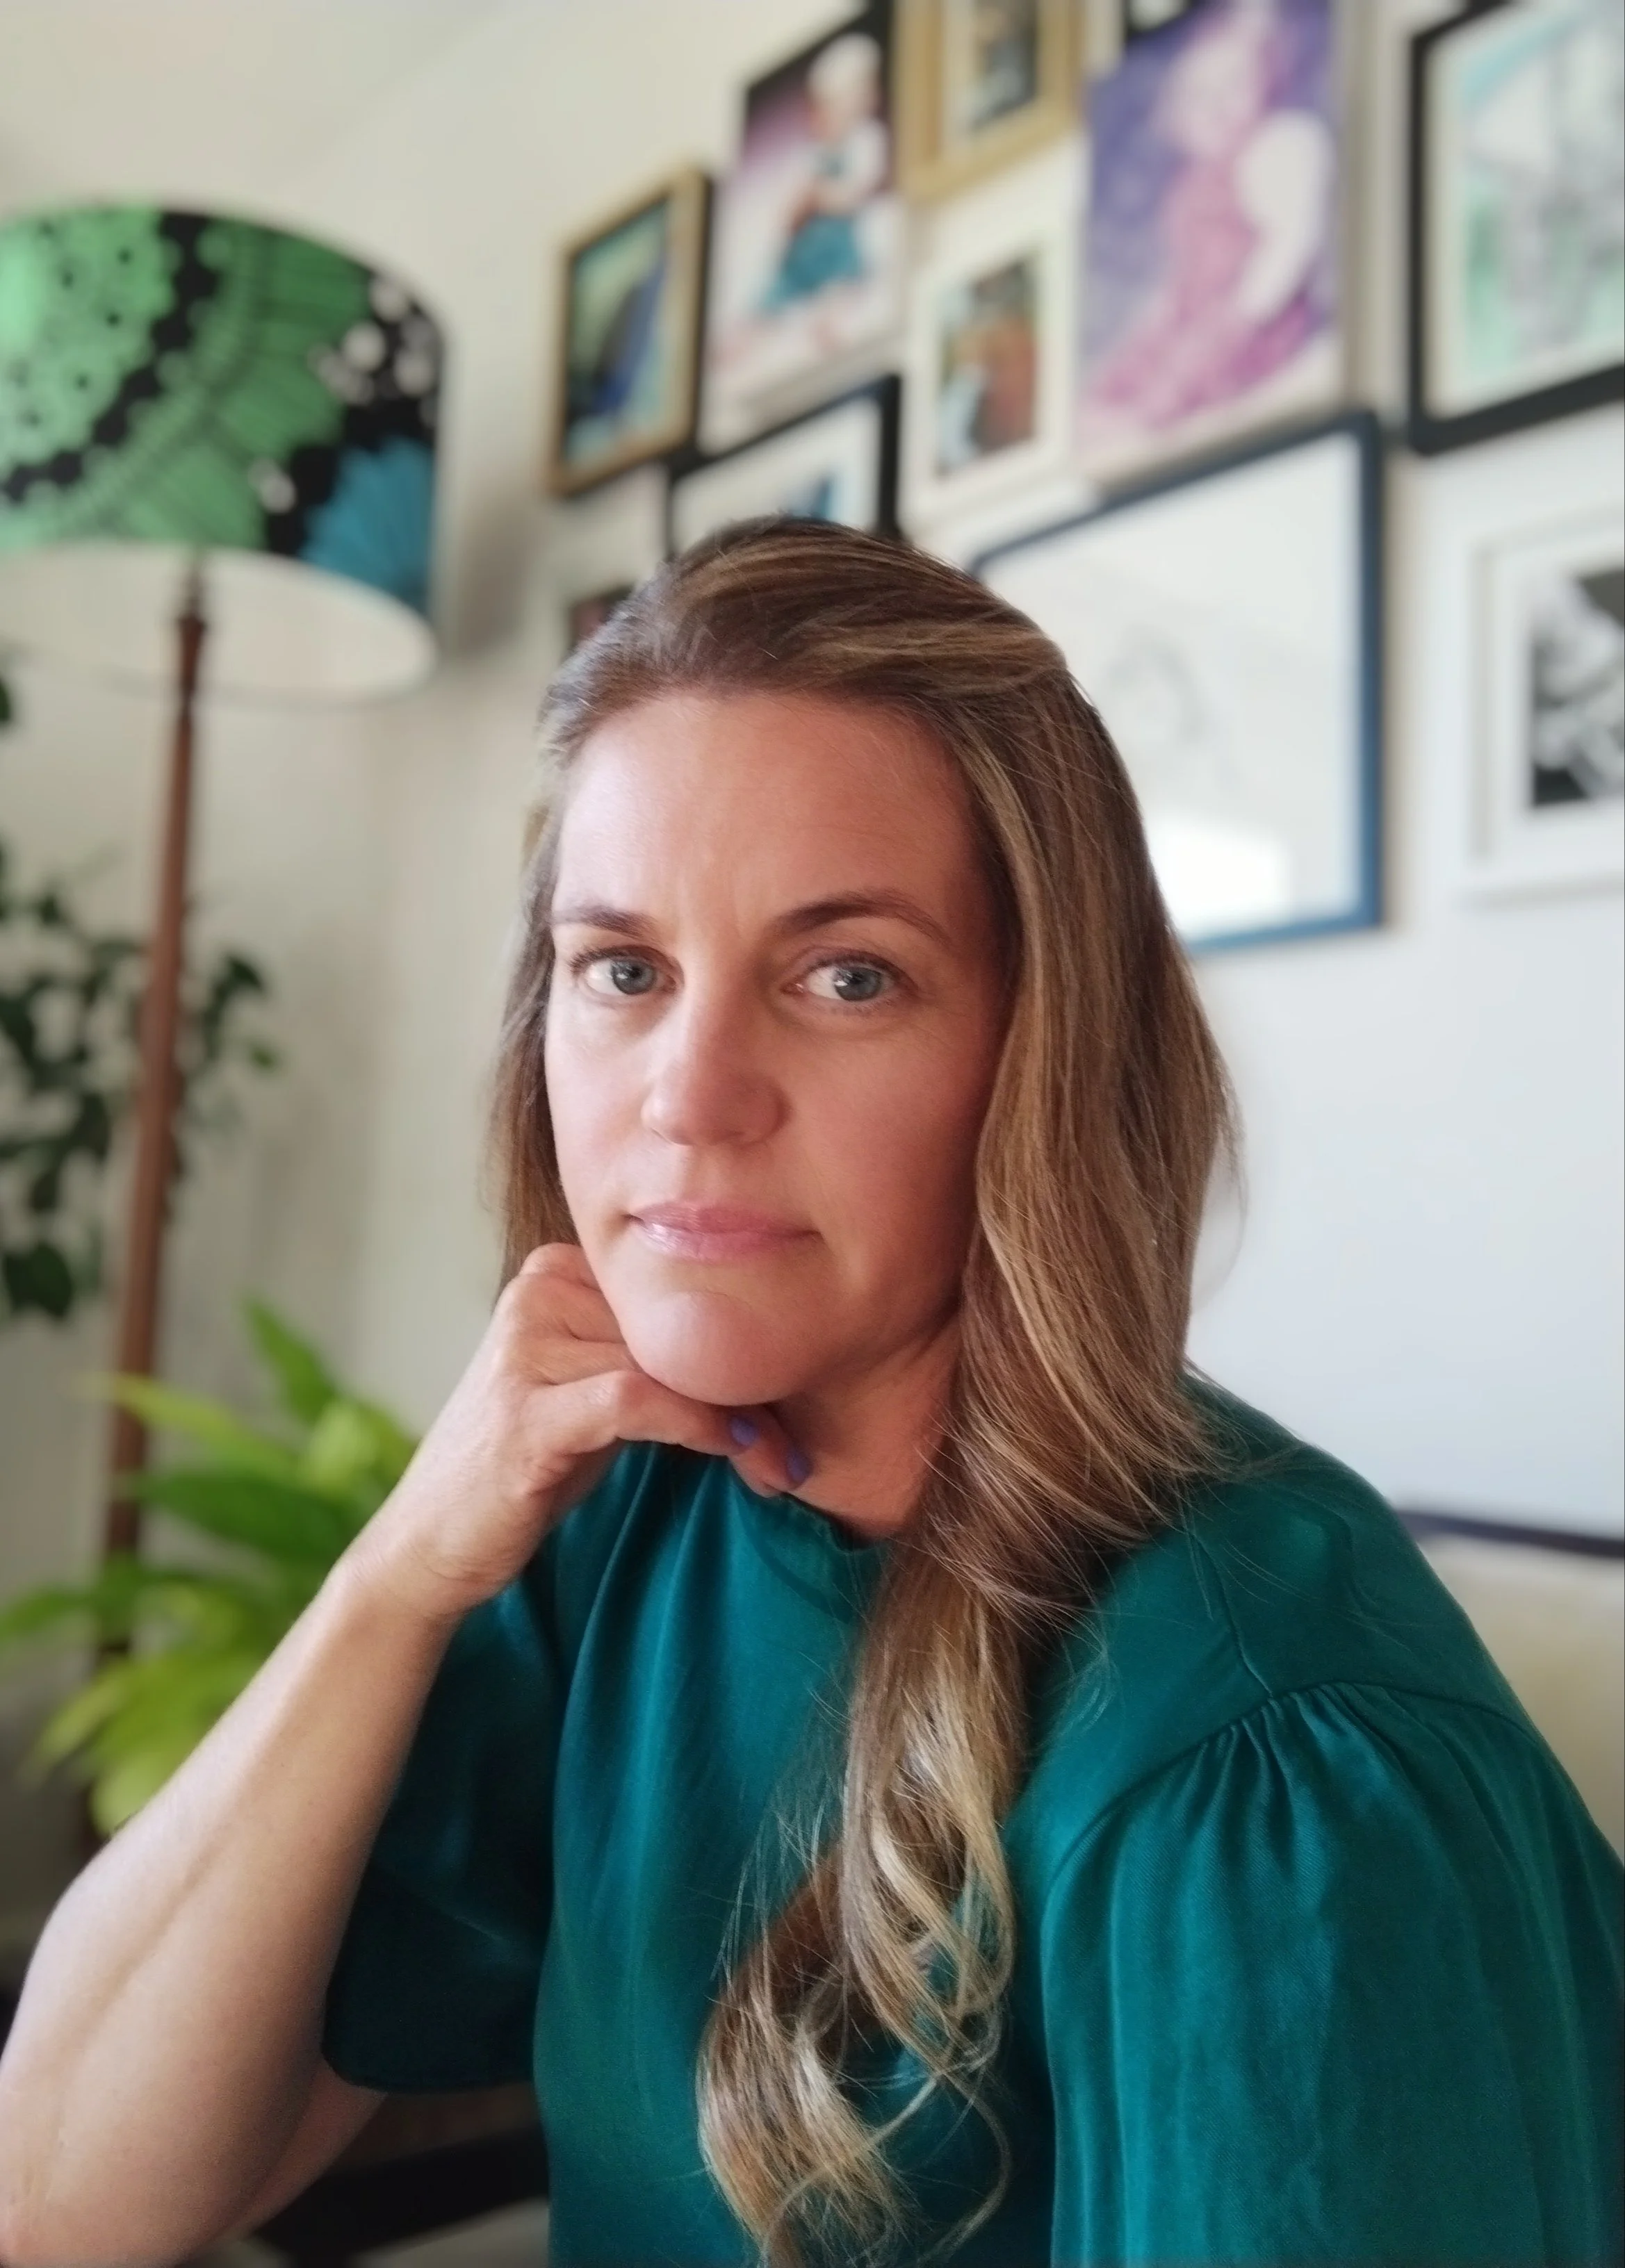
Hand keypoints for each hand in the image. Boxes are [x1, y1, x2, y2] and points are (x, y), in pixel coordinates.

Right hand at [350, 1244, 799, 1624]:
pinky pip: (636, 1398)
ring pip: (668, 1361)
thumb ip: (657, 1354)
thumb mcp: (598, 1389)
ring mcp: (525, 1349)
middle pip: (677, 1324)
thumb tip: (772, 1350)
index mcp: (556, 1271)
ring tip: (783, 1463)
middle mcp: (537, 1293)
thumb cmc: (531, 1465)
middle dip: (753, 1387)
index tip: (799, 1395)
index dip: (745, 1341)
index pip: (675, 1286)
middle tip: (799, 1444)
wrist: (434, 1541)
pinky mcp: (525, 1413)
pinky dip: (697, 1424)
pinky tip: (735, 1452)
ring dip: (741, 1418)